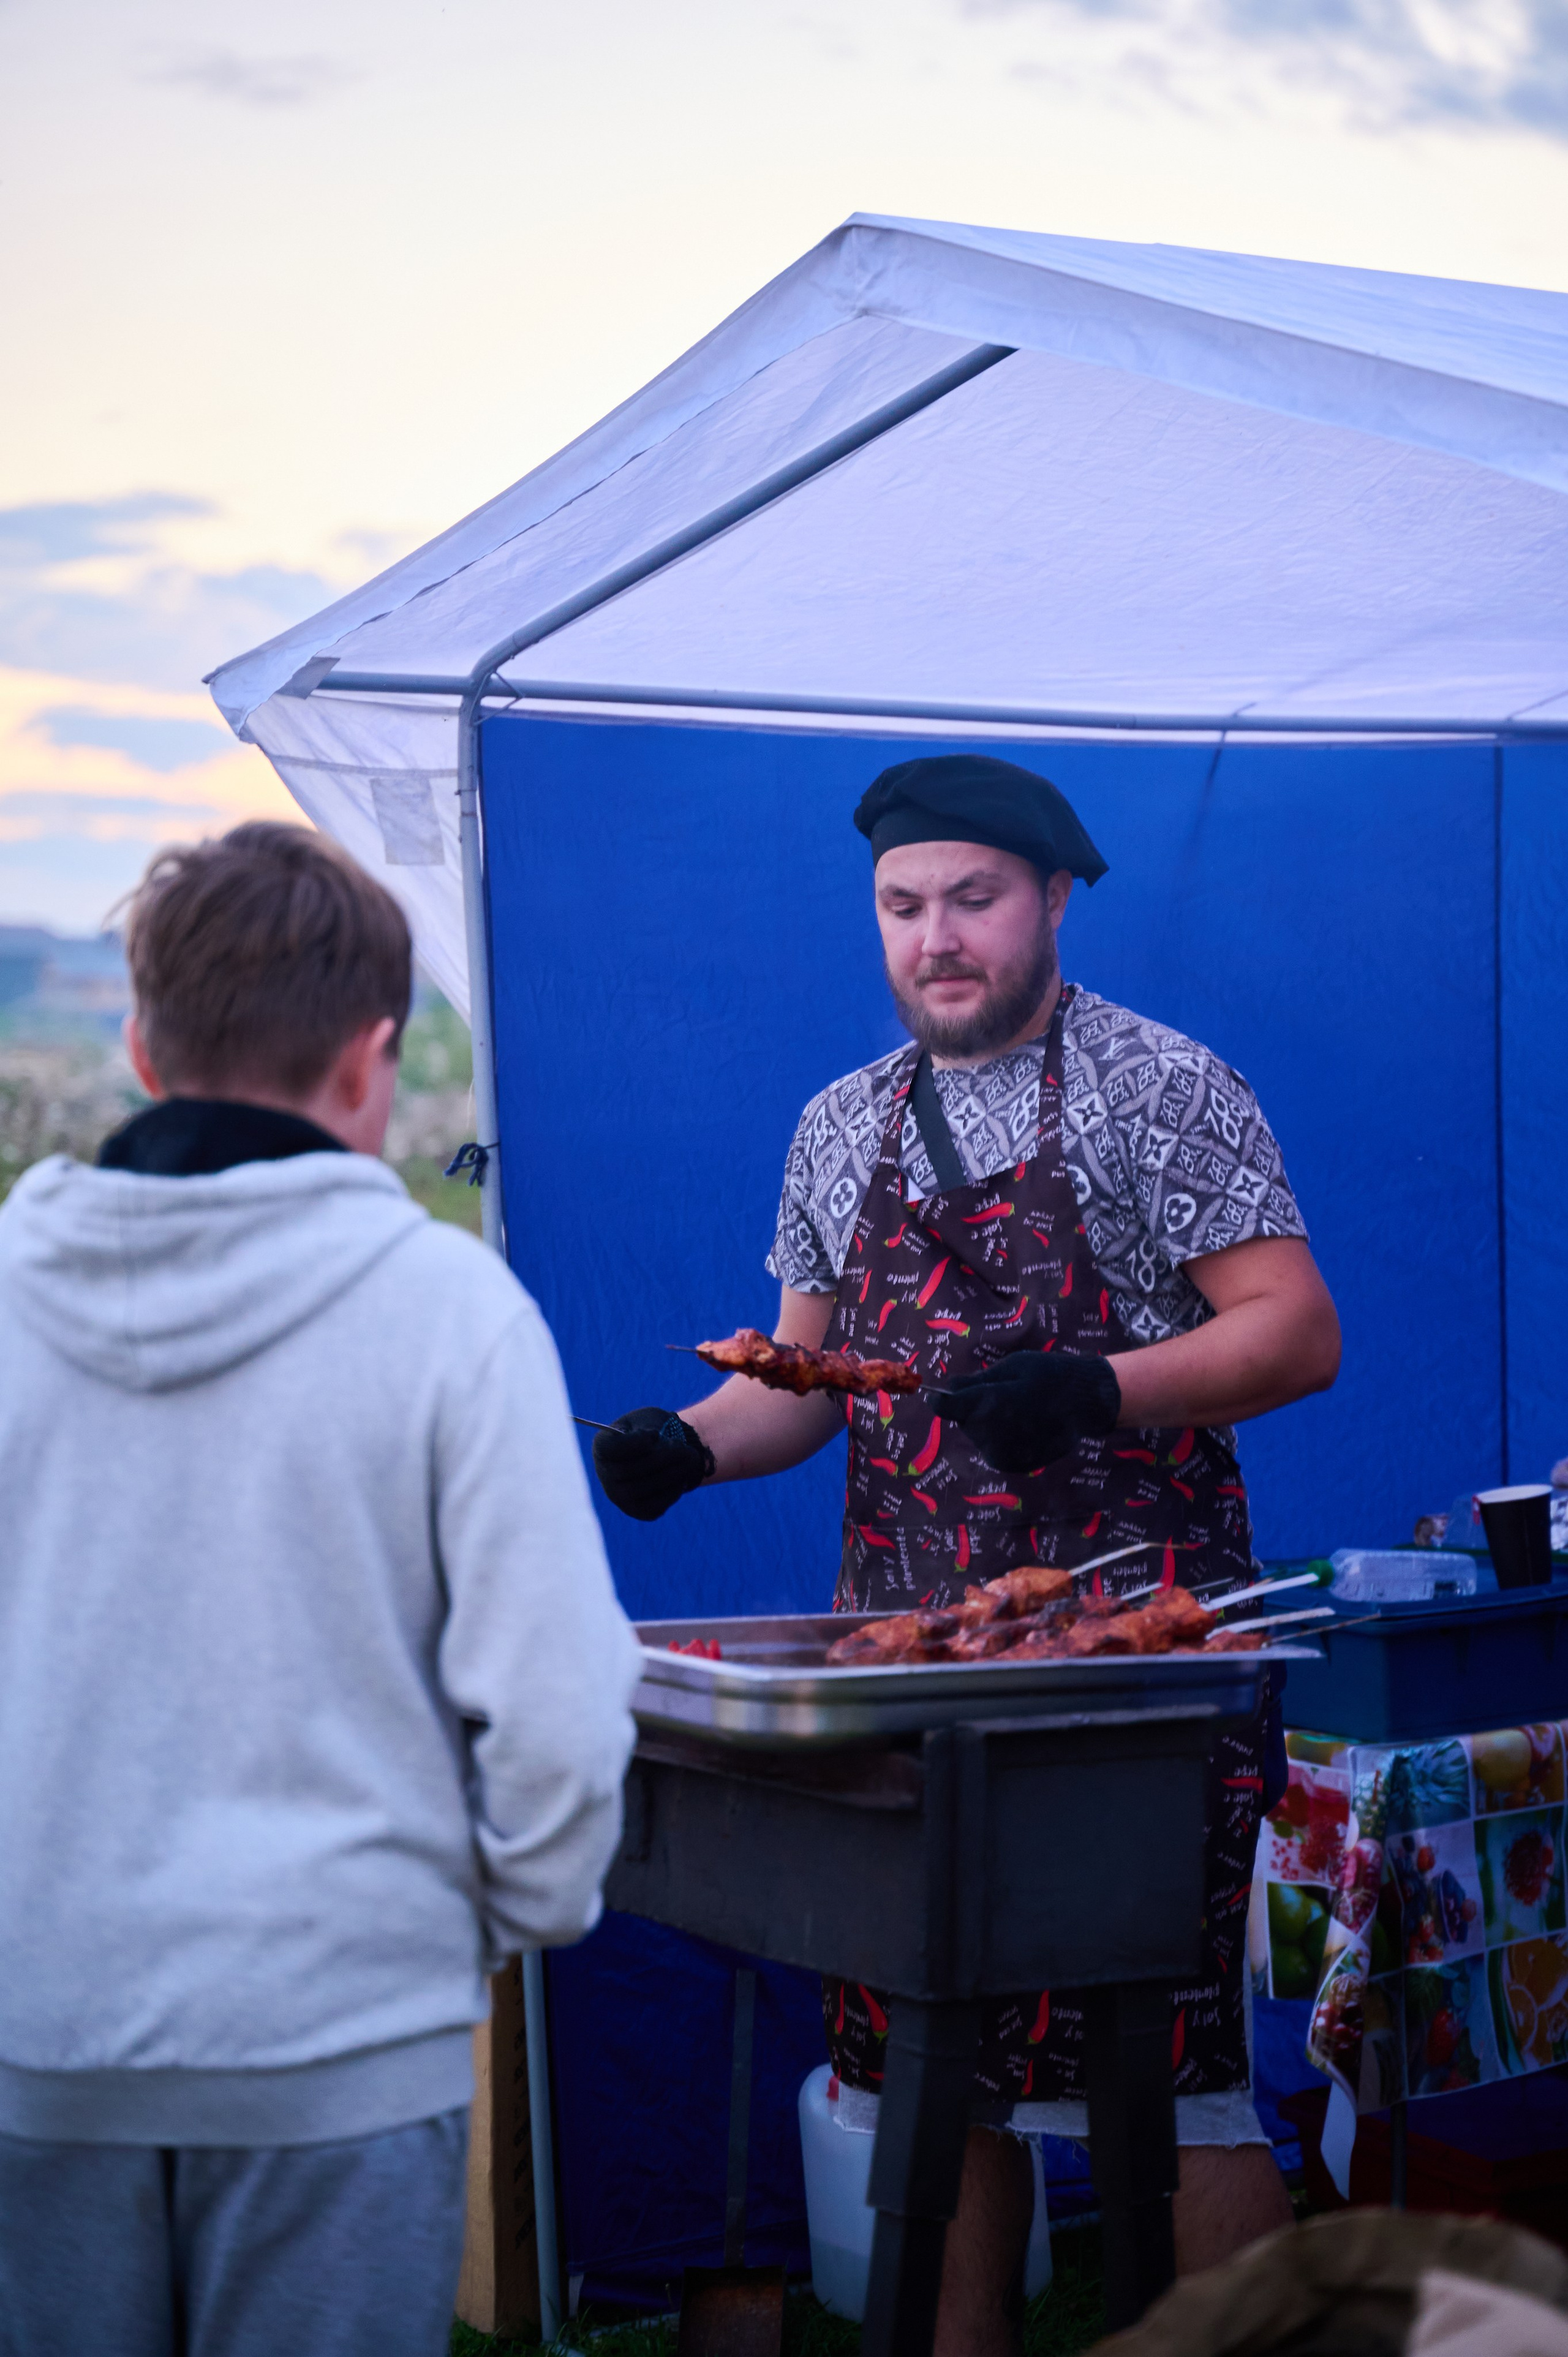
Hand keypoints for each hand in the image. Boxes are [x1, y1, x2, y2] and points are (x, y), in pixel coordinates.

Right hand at [593, 1408, 714, 1520]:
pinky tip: (682, 1477)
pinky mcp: (636, 1510)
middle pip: (629, 1470)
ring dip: (671, 1474)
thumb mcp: (649, 1419)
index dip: (635, 1443)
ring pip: (642, 1489)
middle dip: (663, 1458)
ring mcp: (618, 1495)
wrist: (659, 1452)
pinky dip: (671, 1492)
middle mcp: (605, 1473)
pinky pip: (653, 1506)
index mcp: (603, 1445)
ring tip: (690, 1460)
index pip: (611, 1449)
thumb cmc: (651, 1430)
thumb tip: (656, 1443)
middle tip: (686, 1449)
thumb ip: (649, 1427)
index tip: (656, 1434)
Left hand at [941, 1351, 1120, 1473]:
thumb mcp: (1012, 1366)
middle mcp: (990, 1435)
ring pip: (979, 1437)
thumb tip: (948, 1388)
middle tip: (1002, 1395)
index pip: (945, 1407)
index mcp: (987, 1404)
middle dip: (973, 1409)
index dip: (942, 1399)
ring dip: (987, 1425)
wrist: (1087, 1403)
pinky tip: (1024, 1426)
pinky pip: (995, 1449)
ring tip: (1018, 1410)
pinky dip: (1002, 1439)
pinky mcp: (1014, 1465)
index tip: (941, 1395)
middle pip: (964, 1422)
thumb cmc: (1049, 1375)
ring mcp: (1003, 1454)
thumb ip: (977, 1381)